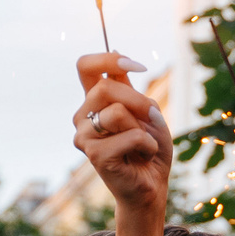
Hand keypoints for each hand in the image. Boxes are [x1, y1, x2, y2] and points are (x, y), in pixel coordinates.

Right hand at [71, 53, 170, 213]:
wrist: (151, 187)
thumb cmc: (149, 149)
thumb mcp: (146, 111)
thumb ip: (129, 86)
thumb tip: (116, 49)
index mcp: (93, 102)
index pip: (85, 65)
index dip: (108, 59)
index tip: (138, 67)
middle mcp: (83, 116)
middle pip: (105, 87)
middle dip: (138, 101)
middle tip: (151, 120)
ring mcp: (84, 136)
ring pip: (117, 112)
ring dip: (143, 127)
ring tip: (143, 144)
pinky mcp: (95, 156)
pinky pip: (130, 136)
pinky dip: (147, 145)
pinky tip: (142, 156)